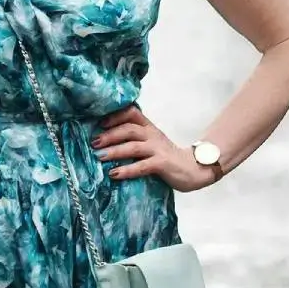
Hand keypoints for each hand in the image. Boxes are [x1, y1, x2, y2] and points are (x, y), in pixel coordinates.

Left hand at [92, 105, 217, 192]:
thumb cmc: (167, 157)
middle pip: (129, 129)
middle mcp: (153, 135)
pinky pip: (142, 166)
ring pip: (133, 146)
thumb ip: (136, 139)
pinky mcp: (162, 163)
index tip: (100, 123)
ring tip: (99, 157)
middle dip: (109, 135)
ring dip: (114, 151)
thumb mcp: (152, 142)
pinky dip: (126, 170)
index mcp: (149, 127)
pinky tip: (114, 174)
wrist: (194, 169)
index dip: (115, 116)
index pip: (132, 113)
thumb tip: (107, 142)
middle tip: (94, 143)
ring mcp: (158, 149)